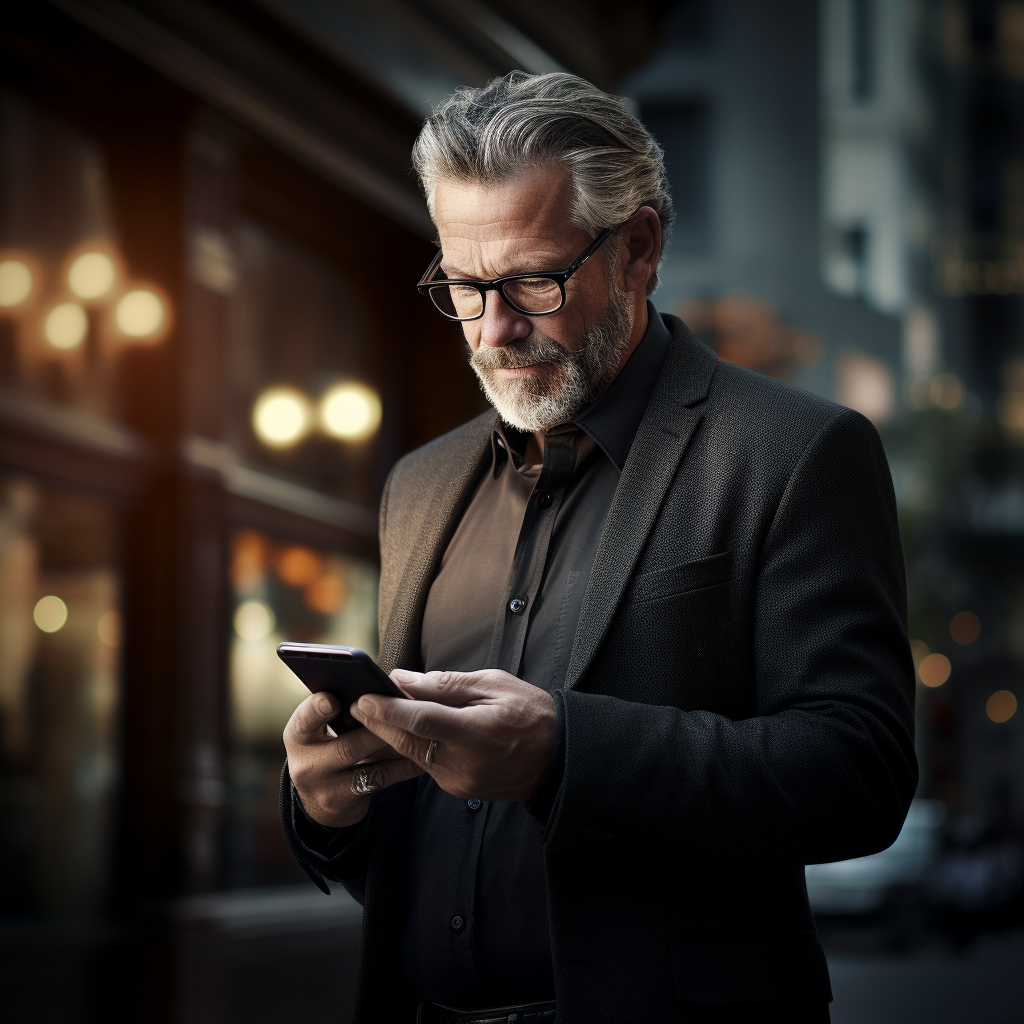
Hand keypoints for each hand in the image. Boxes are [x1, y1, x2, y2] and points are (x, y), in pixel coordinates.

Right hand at [283, 692, 424, 827]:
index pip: (305, 719)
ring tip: (419, 732)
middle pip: (347, 746)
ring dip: (397, 747)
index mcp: (298, 734)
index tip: (334, 699)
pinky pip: (381, 780)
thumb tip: (379, 688)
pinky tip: (420, 755)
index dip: (318, 709)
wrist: (320, 797)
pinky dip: (403, 766)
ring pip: (369, 765)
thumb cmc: (326, 748)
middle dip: (377, 729)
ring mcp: (324, 787)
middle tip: (402, 712)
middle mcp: (305, 763)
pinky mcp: (344, 801)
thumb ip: (338, 710)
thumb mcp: (320, 729)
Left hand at [349, 668, 555, 801]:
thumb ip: (446, 685)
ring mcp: (459, 781)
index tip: (363, 696)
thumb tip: (404, 680)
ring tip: (370, 713)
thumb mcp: (494, 684)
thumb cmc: (531, 714)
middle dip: (378, 723)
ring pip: (413, 755)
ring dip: (390, 735)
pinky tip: (399, 730)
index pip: (420, 720)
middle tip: (354, 703)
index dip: (387, 709)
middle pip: (408, 742)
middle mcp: (464, 763)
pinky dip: (410, 746)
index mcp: (475, 733)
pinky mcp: (458, 789)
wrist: (558, 758)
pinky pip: (425, 765)